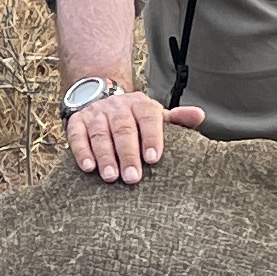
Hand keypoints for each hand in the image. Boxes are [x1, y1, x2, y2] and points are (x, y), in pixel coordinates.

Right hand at [64, 83, 196, 182]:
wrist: (101, 97)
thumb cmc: (135, 118)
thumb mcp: (156, 116)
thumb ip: (177, 120)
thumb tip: (199, 115)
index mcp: (141, 104)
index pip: (148, 117)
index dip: (152, 137)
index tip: (154, 158)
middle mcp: (118, 106)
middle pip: (123, 128)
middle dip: (128, 154)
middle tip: (133, 178)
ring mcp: (96, 113)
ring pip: (100, 133)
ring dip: (105, 156)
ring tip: (111, 177)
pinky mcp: (77, 121)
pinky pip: (77, 135)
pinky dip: (81, 150)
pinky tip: (88, 167)